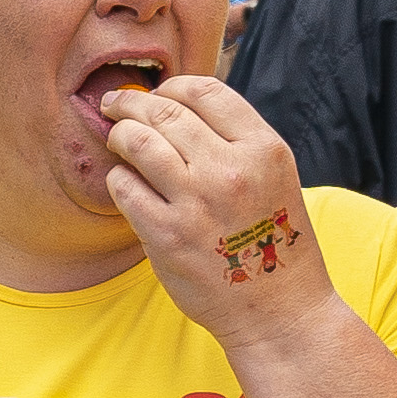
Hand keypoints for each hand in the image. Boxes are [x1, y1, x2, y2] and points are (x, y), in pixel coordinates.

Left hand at [93, 72, 336, 343]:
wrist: (280, 311)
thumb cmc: (273, 242)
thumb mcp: (274, 177)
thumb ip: (235, 141)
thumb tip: (176, 107)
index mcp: (263, 148)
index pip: (204, 90)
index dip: (172, 86)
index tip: (158, 95)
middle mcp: (231, 169)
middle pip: (165, 111)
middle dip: (132, 103)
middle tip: (116, 106)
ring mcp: (196, 202)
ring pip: (138, 142)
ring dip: (120, 134)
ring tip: (117, 139)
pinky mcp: (167, 235)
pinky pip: (124, 187)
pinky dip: (119, 179)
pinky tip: (126, 184)